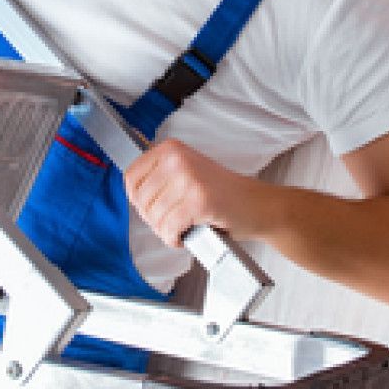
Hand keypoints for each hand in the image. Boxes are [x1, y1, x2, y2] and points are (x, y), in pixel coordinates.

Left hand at [123, 139, 265, 246]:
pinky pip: (170, 228)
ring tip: (184, 227)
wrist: (257, 205)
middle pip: (140, 200)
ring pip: (154, 217)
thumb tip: (133, 195)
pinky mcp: (198, 201)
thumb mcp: (186, 172)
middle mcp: (177, 159)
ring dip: (166, 231)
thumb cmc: (223, 194)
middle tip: (174, 221)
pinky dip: (175, 239)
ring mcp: (188, 179)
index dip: (138, 200)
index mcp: (171, 149)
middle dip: (154, 219)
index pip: (130, 177)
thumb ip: (159, 177)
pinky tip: (187, 235)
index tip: (152, 208)